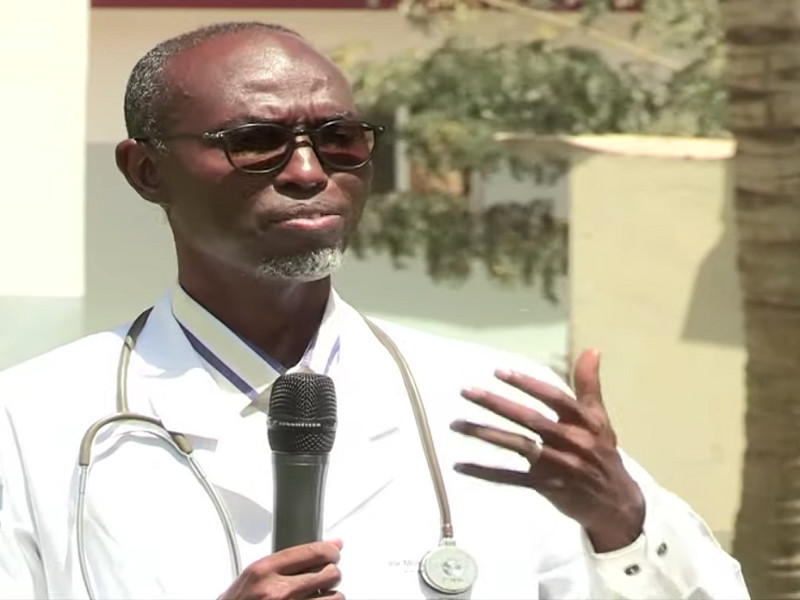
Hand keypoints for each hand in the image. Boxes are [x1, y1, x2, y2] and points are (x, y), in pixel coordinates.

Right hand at [218, 539, 343, 599]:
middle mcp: (277, 592)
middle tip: (326, 577)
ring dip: (331, 597)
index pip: (313, 552)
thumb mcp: (251, 578)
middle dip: (330, 574)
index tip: (334, 553)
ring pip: (336, 597)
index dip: (330, 551)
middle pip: (329, 573)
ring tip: (320, 597)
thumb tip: (324, 548)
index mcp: (263, 571)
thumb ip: (284, 562)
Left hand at [450, 349, 644, 552]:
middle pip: (530, 419)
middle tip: (466, 391)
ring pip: (518, 446)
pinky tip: (461, 466)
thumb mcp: (600, 419)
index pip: (554, 398)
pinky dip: (485, 472)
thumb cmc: (602, 454)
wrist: (616, 504)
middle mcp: (573, 441)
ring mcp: (559, 465)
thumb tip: (592, 349)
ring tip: (456, 424)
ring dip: (485, 434)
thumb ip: (589, 385)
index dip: (528, 384)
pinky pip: (511, 478)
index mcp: (585, 422)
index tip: (499, 372)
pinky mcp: (547, 486)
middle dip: (496, 404)